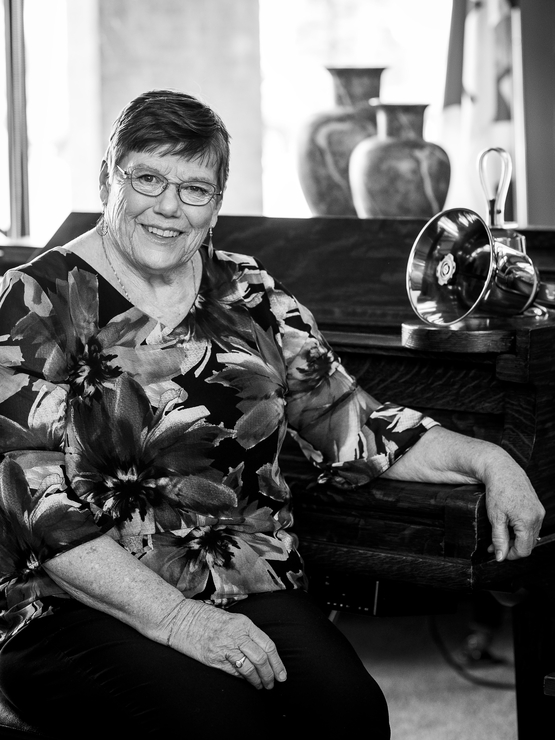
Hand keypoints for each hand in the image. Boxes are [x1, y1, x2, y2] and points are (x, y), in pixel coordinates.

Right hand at [166, 599, 286, 689]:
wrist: (181, 619)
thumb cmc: (207, 619)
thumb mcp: (231, 619)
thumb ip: (247, 633)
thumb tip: (263, 653)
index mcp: (243, 623)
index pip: (268, 645)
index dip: (277, 662)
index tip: (282, 674)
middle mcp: (236, 634)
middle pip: (261, 658)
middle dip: (270, 674)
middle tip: (272, 684)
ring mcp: (224, 647)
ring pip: (249, 667)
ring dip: (257, 680)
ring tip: (261, 686)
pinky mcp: (213, 658)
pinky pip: (233, 672)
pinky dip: (242, 679)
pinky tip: (246, 682)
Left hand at [483, 455, 544, 560]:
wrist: (502, 469)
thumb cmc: (497, 490)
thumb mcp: (495, 518)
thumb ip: (499, 539)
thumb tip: (500, 557)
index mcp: (528, 521)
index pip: (524, 550)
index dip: (510, 555)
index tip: (497, 553)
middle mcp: (537, 517)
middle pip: (528, 544)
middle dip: (511, 547)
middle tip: (494, 545)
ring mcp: (539, 511)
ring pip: (530, 535)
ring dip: (515, 538)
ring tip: (499, 534)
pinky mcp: (537, 506)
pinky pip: (531, 524)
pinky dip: (520, 528)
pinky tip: (507, 524)